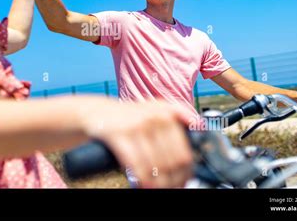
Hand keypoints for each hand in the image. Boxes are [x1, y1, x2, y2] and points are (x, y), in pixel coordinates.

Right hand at [79, 100, 193, 187]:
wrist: (97, 111)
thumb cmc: (128, 115)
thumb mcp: (154, 107)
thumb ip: (178, 112)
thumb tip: (199, 125)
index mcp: (167, 114)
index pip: (184, 153)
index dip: (184, 174)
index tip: (181, 183)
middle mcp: (155, 118)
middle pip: (172, 162)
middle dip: (171, 181)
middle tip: (168, 188)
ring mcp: (137, 126)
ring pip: (155, 166)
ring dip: (157, 184)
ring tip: (155, 189)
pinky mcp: (119, 135)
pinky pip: (135, 165)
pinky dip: (141, 180)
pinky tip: (141, 185)